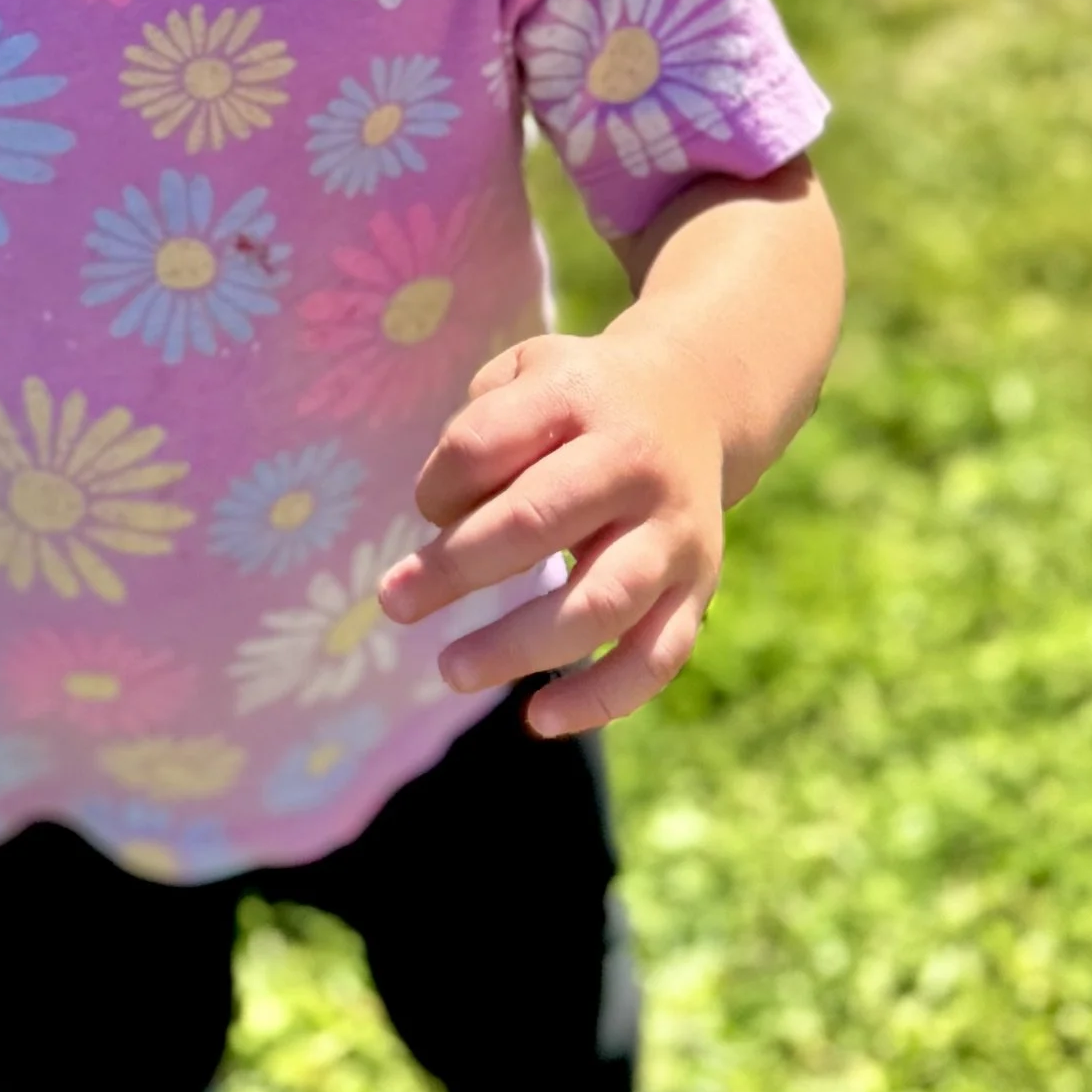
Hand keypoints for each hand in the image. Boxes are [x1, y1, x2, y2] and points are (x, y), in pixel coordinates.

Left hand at [376, 317, 727, 738]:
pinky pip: (656, 658)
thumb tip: (444, 522)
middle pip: (537, 520)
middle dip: (456, 569)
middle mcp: (634, 464)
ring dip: (519, 646)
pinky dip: (600, 699)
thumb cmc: (579, 399)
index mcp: (578, 397)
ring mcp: (673, 533)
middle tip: (394, 602)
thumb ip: (478, 430)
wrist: (693, 398)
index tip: (428, 508)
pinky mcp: (698, 588)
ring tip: (451, 669)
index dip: (439, 484)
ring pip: (600, 604)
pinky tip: (538, 719)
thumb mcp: (526, 372)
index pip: (484, 444)